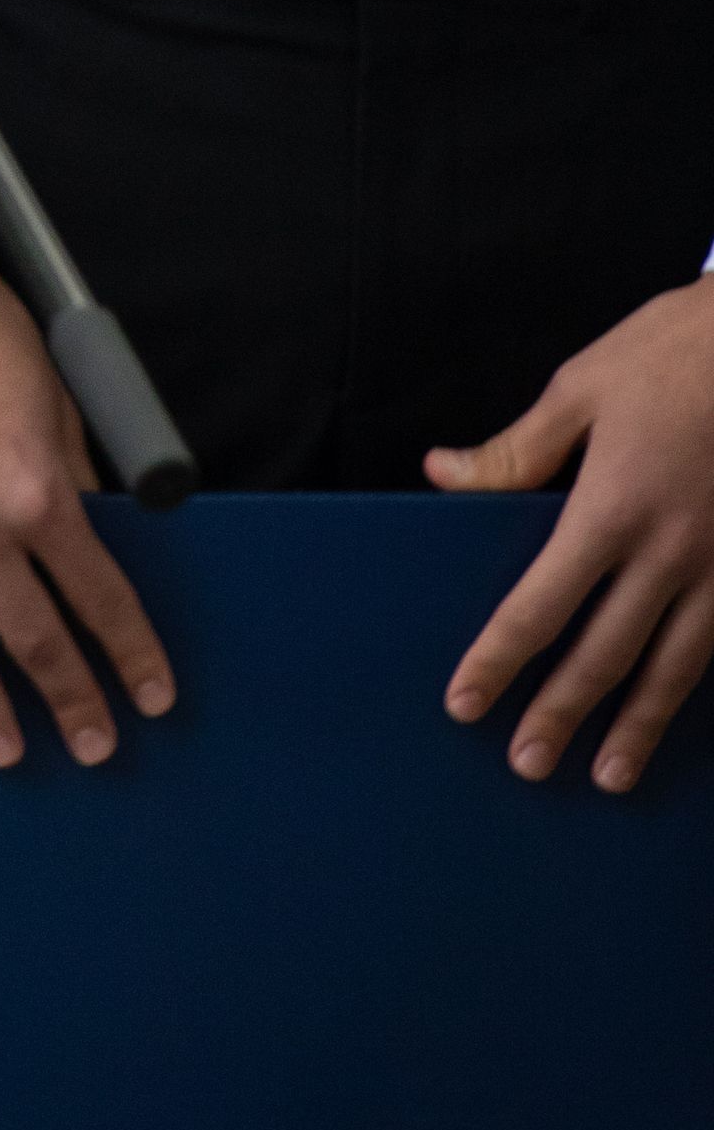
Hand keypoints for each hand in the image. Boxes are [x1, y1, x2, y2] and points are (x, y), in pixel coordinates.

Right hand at [0, 235, 174, 770]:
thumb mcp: (56, 403)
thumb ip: (70, 481)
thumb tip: (86, 538)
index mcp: (39, 492)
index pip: (99, 597)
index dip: (131, 655)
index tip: (152, 697)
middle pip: (32, 639)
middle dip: (71, 701)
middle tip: (93, 746)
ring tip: (8, 751)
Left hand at [431, 277, 713, 790]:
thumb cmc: (673, 353)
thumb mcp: (583, 387)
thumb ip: (517, 450)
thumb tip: (442, 476)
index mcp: (611, 508)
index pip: (540, 605)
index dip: (499, 659)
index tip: (466, 704)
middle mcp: (670, 552)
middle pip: (606, 653)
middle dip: (562, 713)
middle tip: (526, 765)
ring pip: (677, 667)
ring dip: (639, 726)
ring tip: (608, 775)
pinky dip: (699, 690)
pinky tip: (683, 717)